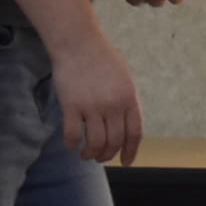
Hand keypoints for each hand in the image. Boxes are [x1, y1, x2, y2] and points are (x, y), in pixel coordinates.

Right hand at [48, 36, 143, 164]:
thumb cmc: (102, 60)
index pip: (134, 133)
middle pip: (114, 141)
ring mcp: (92, 106)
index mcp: (130, 98)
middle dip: (108, 155)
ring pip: (95, 143)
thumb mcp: (125, 79)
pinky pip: (73, 135)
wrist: (79, 44)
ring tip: (86, 154)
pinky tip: (71, 144)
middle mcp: (113, 105)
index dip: (131, 151)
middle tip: (100, 157)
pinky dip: (72, 144)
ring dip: (91, 154)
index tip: (126, 162)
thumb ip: (126, 102)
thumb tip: (126, 127)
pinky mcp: (71, 106)